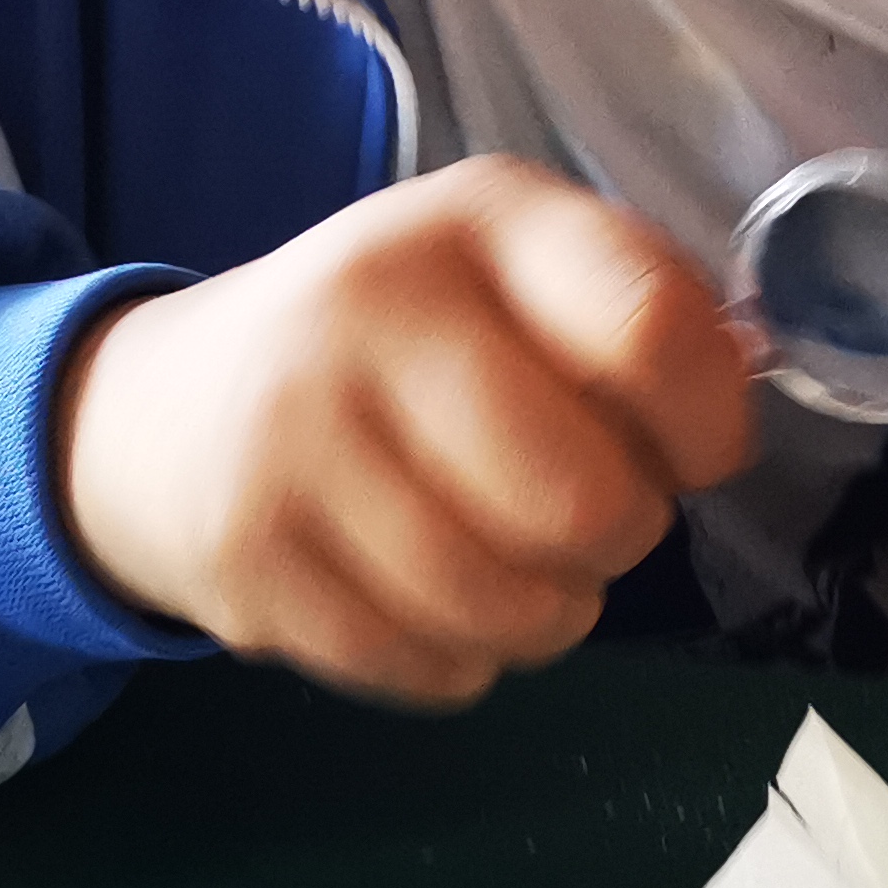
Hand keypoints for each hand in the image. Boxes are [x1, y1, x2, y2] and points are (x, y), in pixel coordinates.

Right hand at [54, 156, 757, 706]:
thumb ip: (641, 326)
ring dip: (546, 615)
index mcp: (476, 219)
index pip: (653, 334)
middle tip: (583, 516)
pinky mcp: (244, 559)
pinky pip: (428, 667)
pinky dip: (459, 660)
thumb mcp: (516, 277)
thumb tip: (723, 437)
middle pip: (588, 503)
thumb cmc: (401, 346)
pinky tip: (430, 599)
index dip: (707, 425)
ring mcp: (291, 436)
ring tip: (514, 566)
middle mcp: (370, 307)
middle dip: (617, 537)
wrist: (164, 410)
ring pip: (510, 608)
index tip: (692, 451)